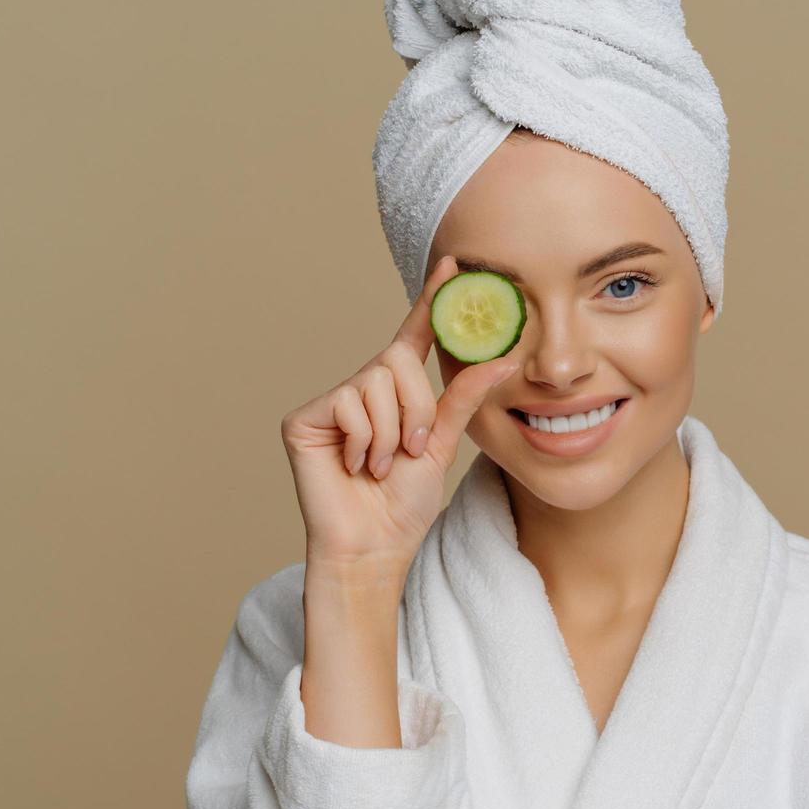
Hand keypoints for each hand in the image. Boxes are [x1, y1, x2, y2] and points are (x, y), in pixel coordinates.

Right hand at [280, 255, 522, 571]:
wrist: (374, 545)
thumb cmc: (405, 502)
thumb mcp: (443, 443)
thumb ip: (464, 397)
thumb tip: (505, 357)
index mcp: (396, 392)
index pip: (414, 336)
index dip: (431, 301)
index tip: (452, 264)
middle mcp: (362, 388)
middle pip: (397, 360)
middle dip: (415, 409)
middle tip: (412, 451)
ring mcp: (331, 402)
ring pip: (376, 382)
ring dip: (392, 433)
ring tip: (383, 465)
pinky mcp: (304, 418)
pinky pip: (349, 404)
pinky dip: (365, 441)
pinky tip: (357, 466)